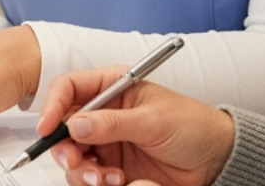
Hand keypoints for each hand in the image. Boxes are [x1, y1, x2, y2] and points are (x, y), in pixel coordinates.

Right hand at [38, 67, 235, 185]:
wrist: (216, 160)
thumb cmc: (193, 126)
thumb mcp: (154, 120)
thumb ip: (113, 123)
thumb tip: (76, 124)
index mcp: (112, 88)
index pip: (69, 89)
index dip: (53, 106)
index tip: (47, 129)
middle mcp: (104, 115)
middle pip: (63, 128)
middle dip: (65, 148)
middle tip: (78, 162)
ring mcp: (107, 143)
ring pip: (74, 158)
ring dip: (83, 171)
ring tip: (107, 178)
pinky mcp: (113, 169)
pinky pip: (90, 178)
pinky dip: (97, 183)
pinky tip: (119, 182)